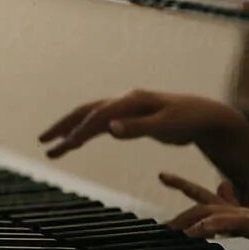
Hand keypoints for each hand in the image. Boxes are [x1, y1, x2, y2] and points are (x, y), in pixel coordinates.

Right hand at [39, 89, 243, 158]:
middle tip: (42, 141)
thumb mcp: (166, 126)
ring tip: (52, 148)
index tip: (65, 145)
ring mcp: (125, 109)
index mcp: (131, 101)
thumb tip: (110, 129)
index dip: (80, 130)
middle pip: (85, 112)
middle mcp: (124, 101)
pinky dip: (85, 134)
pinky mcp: (128, 118)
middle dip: (63, 126)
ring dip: (70, 132)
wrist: (206, 116)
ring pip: (90, 118)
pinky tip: (76, 143)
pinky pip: (100, 125)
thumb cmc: (189, 121)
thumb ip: (137, 128)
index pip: (98, 116)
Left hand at [160, 172, 248, 249]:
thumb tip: (212, 207)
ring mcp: (247, 216)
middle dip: (181, 199)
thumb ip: (226, 220)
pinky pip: (227, 222)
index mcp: (232, 211)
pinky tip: (194, 233)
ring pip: (210, 209)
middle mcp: (238, 209)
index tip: (162, 175)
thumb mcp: (244, 232)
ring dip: (189, 218)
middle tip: (163, 217)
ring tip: (173, 230)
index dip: (183, 183)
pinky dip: (209, 226)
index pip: (203, 194)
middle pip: (203, 200)